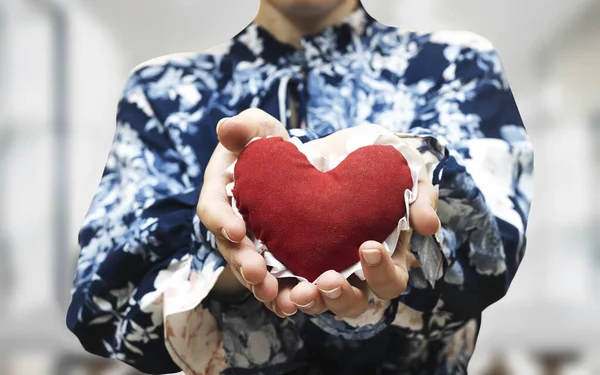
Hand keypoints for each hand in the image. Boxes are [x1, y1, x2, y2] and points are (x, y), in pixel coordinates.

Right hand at [198, 109, 287, 312]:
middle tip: (256, 274)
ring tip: (279, 299)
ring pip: (252, 272)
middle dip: (242, 263)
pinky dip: (284, 294)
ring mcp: (252, 246)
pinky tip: (296, 304)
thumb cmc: (266, 143)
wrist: (290, 165)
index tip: (236, 229)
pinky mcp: (275, 259)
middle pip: (231, 249)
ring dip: (263, 287)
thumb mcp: (257, 127)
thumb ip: (243, 127)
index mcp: (221, 193)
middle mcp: (232, 225)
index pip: (212, 208)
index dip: (221, 220)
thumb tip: (226, 127)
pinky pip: (276, 280)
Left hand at [287, 125, 439, 316]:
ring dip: (311, 302)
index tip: (368, 246)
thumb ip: (420, 194)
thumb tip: (429, 226)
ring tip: (299, 292)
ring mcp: (319, 268)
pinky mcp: (289, 260)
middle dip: (342, 296)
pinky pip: (283, 288)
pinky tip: (272, 286)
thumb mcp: (400, 167)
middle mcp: (352, 271)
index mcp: (383, 256)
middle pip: (354, 303)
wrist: (322, 146)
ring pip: (318, 302)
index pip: (390, 280)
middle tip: (329, 280)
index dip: (382, 272)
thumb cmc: (369, 159)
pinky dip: (279, 293)